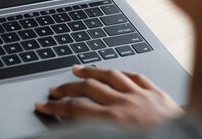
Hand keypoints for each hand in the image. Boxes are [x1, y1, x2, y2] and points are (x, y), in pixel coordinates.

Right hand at [34, 64, 182, 126]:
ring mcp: (142, 96)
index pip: (75, 110)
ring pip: (110, 75)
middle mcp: (125, 105)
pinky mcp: (158, 94)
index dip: (55, 107)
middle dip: (67, 87)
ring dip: (90, 71)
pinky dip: (122, 72)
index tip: (43, 106)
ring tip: (77, 69)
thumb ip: (96, 133)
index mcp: (114, 122)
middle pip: (88, 88)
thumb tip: (80, 129)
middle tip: (55, 89)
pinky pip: (136, 76)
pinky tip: (114, 70)